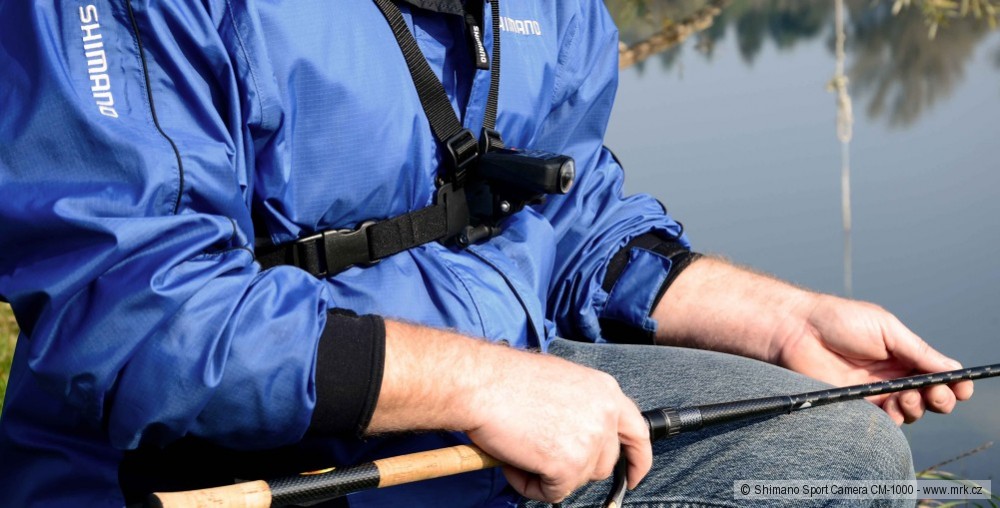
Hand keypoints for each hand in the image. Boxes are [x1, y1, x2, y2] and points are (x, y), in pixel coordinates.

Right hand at [465, 349, 651, 502]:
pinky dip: (530, 485)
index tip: (634, 476)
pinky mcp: (568, 465)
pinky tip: (512, 462)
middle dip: (576, 467)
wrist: (481, 384)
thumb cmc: (507, 379)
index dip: (638, 459)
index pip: (638, 433)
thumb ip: (581, 407)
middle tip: (540, 453)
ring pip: (578, 479)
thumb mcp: (561, 382)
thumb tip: (576, 436)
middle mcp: (605, 415)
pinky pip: (553, 493)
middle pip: (604, 463)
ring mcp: (590, 441)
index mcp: (606, 391)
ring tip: (519, 451)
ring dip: (549, 474)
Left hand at [775, 294, 973, 424]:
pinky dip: (895, 418)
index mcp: (902, 353)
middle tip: (935, 393)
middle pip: (929, 397)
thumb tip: (953, 369)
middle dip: (941, 399)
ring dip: (918, 407)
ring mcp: (875, 392)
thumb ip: (918, 351)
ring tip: (906, 395)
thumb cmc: (838, 321)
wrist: (798, 331)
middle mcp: (892, 375)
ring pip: (911, 412)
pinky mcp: (855, 406)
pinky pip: (883, 422)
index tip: (962, 387)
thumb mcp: (886, 329)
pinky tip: (892, 406)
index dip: (953, 382)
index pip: (937, 373)